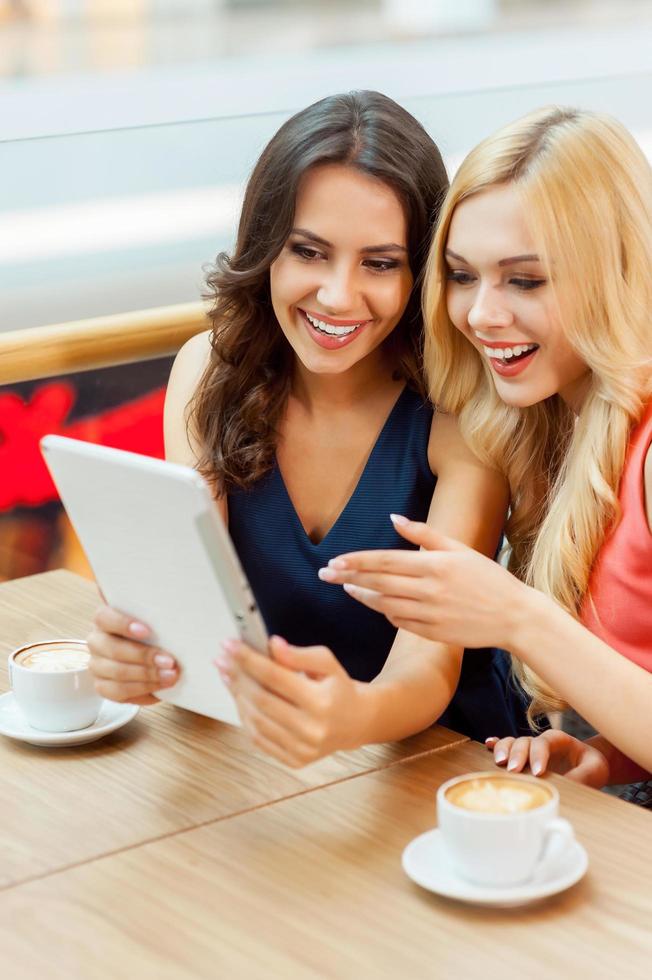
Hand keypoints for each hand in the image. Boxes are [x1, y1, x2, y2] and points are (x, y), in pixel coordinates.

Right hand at [87, 605, 179, 704]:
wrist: (145, 657)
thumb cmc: (149, 635)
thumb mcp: (150, 623)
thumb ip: (153, 620)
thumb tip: (172, 620)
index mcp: (104, 620)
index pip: (104, 618)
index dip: (124, 624)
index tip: (147, 631)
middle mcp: (96, 642)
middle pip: (114, 649)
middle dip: (144, 656)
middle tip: (169, 661)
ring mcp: (96, 666)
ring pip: (118, 673)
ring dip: (147, 676)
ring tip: (170, 675)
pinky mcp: (102, 687)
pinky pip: (119, 692)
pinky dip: (143, 689)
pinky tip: (160, 685)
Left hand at [216, 636, 366, 767]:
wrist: (355, 723)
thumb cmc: (338, 689)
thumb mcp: (328, 664)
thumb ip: (299, 654)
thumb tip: (273, 645)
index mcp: (321, 702)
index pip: (275, 677)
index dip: (248, 659)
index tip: (231, 645)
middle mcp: (311, 729)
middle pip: (261, 699)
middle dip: (237, 676)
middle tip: (223, 658)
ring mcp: (301, 749)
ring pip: (255, 720)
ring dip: (236, 695)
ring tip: (227, 675)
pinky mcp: (293, 760)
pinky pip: (258, 738)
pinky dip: (244, 716)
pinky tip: (239, 698)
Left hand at [317, 514, 528, 649]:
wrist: (515, 617)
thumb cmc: (488, 578)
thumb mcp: (459, 549)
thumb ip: (425, 534)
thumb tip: (394, 518)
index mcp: (435, 565)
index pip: (385, 561)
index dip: (357, 561)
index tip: (335, 560)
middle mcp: (429, 589)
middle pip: (378, 582)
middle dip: (348, 577)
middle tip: (325, 574)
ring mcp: (430, 613)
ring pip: (385, 604)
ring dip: (363, 596)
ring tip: (347, 588)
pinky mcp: (433, 633)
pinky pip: (400, 622)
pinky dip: (387, 612)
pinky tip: (379, 605)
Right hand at [485, 730, 609, 788]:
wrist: (590, 765)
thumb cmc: (593, 765)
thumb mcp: (595, 770)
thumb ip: (583, 776)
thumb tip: (566, 787)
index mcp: (559, 740)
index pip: (545, 742)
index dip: (538, 755)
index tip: (537, 772)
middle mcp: (541, 741)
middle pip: (524, 741)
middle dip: (517, 755)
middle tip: (514, 771)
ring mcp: (530, 749)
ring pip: (512, 742)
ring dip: (503, 749)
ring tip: (499, 763)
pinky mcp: (524, 758)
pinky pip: (507, 746)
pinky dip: (496, 744)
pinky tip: (487, 746)